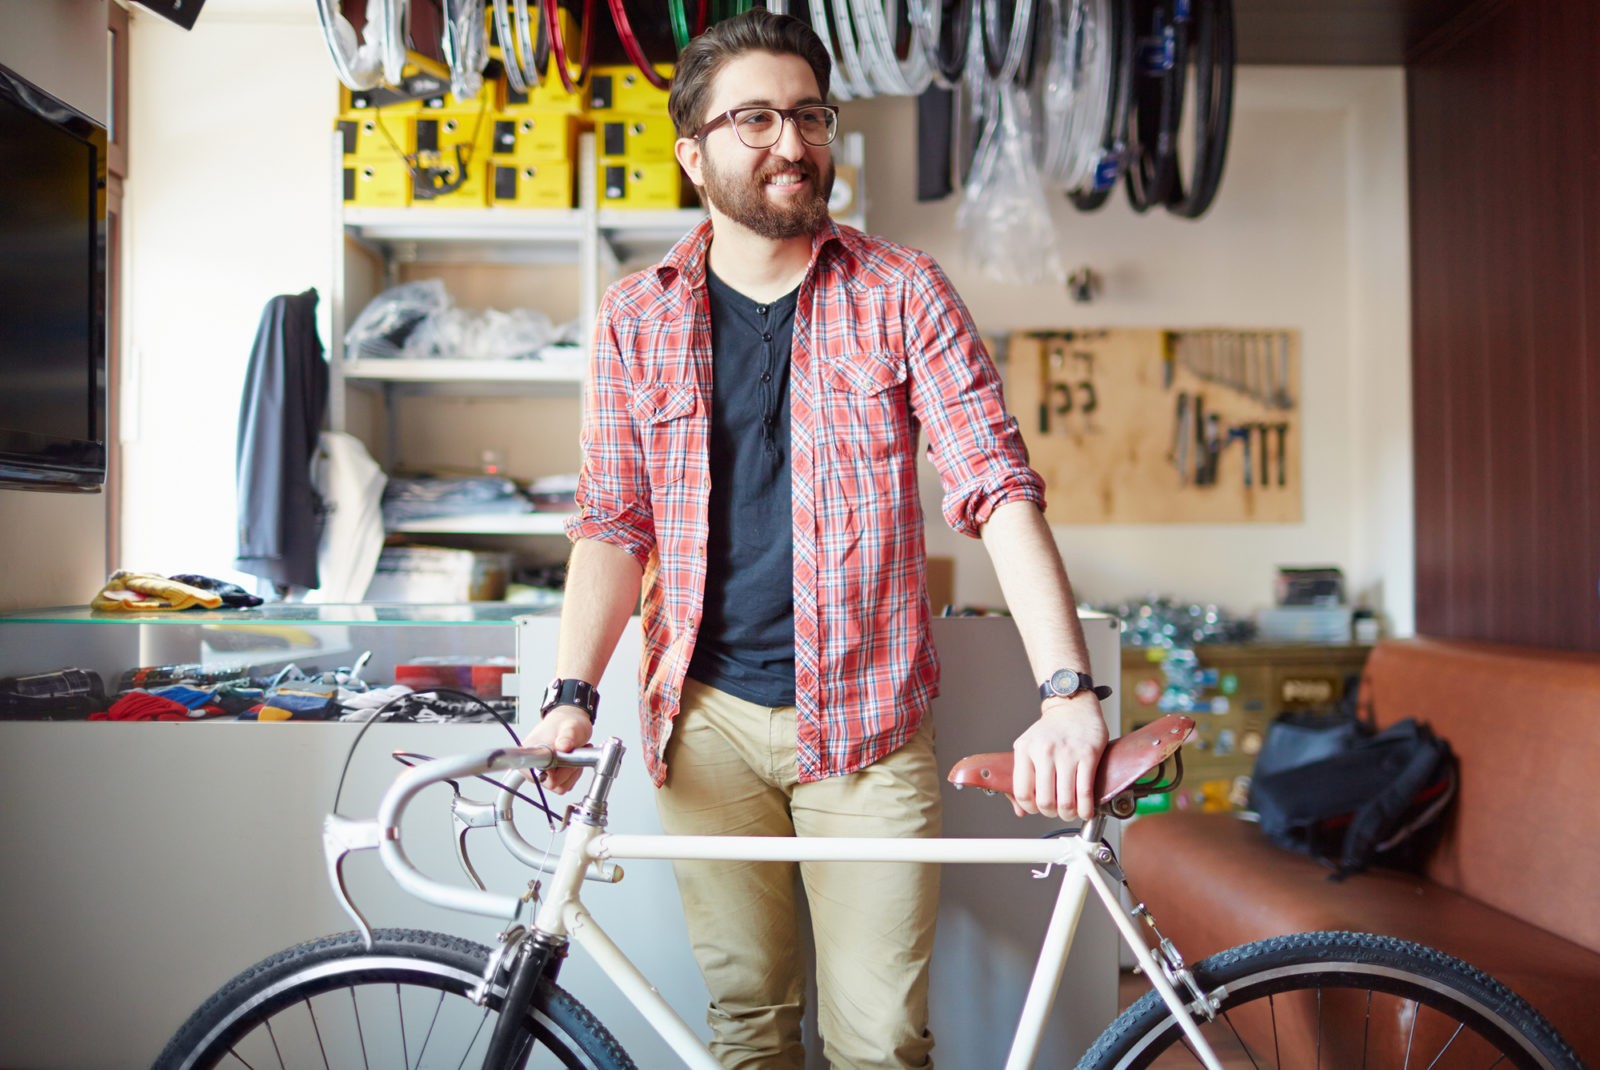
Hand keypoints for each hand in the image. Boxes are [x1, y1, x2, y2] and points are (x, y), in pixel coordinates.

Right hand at [522, 706, 593, 793]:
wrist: (569, 721)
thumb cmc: (566, 722)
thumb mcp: (571, 726)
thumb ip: (568, 735)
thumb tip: (563, 746)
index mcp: (530, 752)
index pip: (537, 775)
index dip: (554, 771)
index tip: (564, 758)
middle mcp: (532, 764)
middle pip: (551, 783)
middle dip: (568, 770)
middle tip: (574, 753)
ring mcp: (541, 771)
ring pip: (560, 786)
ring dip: (572, 772)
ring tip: (574, 754)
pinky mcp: (551, 776)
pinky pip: (565, 785)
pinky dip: (573, 774)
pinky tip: (574, 759)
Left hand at [1009, 699, 1108, 821]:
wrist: (1073, 706)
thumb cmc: (1050, 731)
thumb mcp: (1028, 747)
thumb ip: (1022, 778)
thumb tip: (1020, 810)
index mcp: (1025, 750)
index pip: (1022, 792)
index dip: (1030, 808)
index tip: (1038, 808)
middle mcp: (1044, 751)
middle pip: (1045, 801)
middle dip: (1052, 813)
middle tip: (1057, 810)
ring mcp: (1067, 753)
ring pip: (1066, 801)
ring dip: (1069, 814)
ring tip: (1071, 811)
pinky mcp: (1088, 754)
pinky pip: (1085, 792)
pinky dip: (1085, 808)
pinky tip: (1086, 809)